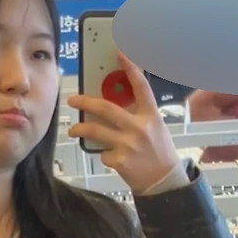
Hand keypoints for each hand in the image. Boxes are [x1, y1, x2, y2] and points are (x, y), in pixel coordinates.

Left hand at [67, 54, 182, 194]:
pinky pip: (102, 153)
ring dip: (81, 129)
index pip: (140, 86)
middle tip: (72, 99)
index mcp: (151, 116)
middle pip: (107, 108)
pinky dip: (103, 154)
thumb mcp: (155, 128)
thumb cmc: (159, 153)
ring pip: (96, 131)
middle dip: (86, 102)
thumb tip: (113, 102)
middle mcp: (140, 128)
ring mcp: (128, 145)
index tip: (119, 53)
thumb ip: (137, 115)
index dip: (130, 68)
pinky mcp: (119, 161)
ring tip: (73, 130)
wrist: (165, 183)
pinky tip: (112, 158)